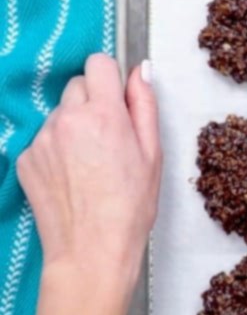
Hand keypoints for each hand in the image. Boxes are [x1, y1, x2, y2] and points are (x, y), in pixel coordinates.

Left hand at [18, 54, 160, 314]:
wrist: (92, 250)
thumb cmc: (131, 205)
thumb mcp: (152, 152)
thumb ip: (145, 105)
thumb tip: (143, 70)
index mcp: (104, 114)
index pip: (98, 63)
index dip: (111, 77)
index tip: (119, 98)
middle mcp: (67, 119)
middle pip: (77, 85)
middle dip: (94, 101)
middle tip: (109, 135)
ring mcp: (42, 139)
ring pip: (60, 113)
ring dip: (75, 125)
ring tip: (91, 162)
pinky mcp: (25, 159)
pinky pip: (44, 138)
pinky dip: (58, 148)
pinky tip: (73, 175)